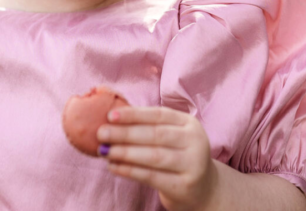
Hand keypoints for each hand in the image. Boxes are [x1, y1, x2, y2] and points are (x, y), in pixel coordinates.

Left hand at [96, 106, 215, 210]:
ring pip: (154, 156)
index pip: (159, 115)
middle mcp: (195, 141)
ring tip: (105, 151)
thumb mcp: (171, 136)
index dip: (134, 114)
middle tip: (101, 133)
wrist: (203, 190)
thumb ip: (148, 126)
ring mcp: (192, 164)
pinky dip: (130, 171)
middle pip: (155, 135)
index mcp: (189, 123)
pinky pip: (152, 177)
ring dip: (125, 153)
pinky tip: (114, 167)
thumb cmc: (177, 156)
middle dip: (125, 133)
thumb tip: (111, 119)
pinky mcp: (185, 186)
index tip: (110, 115)